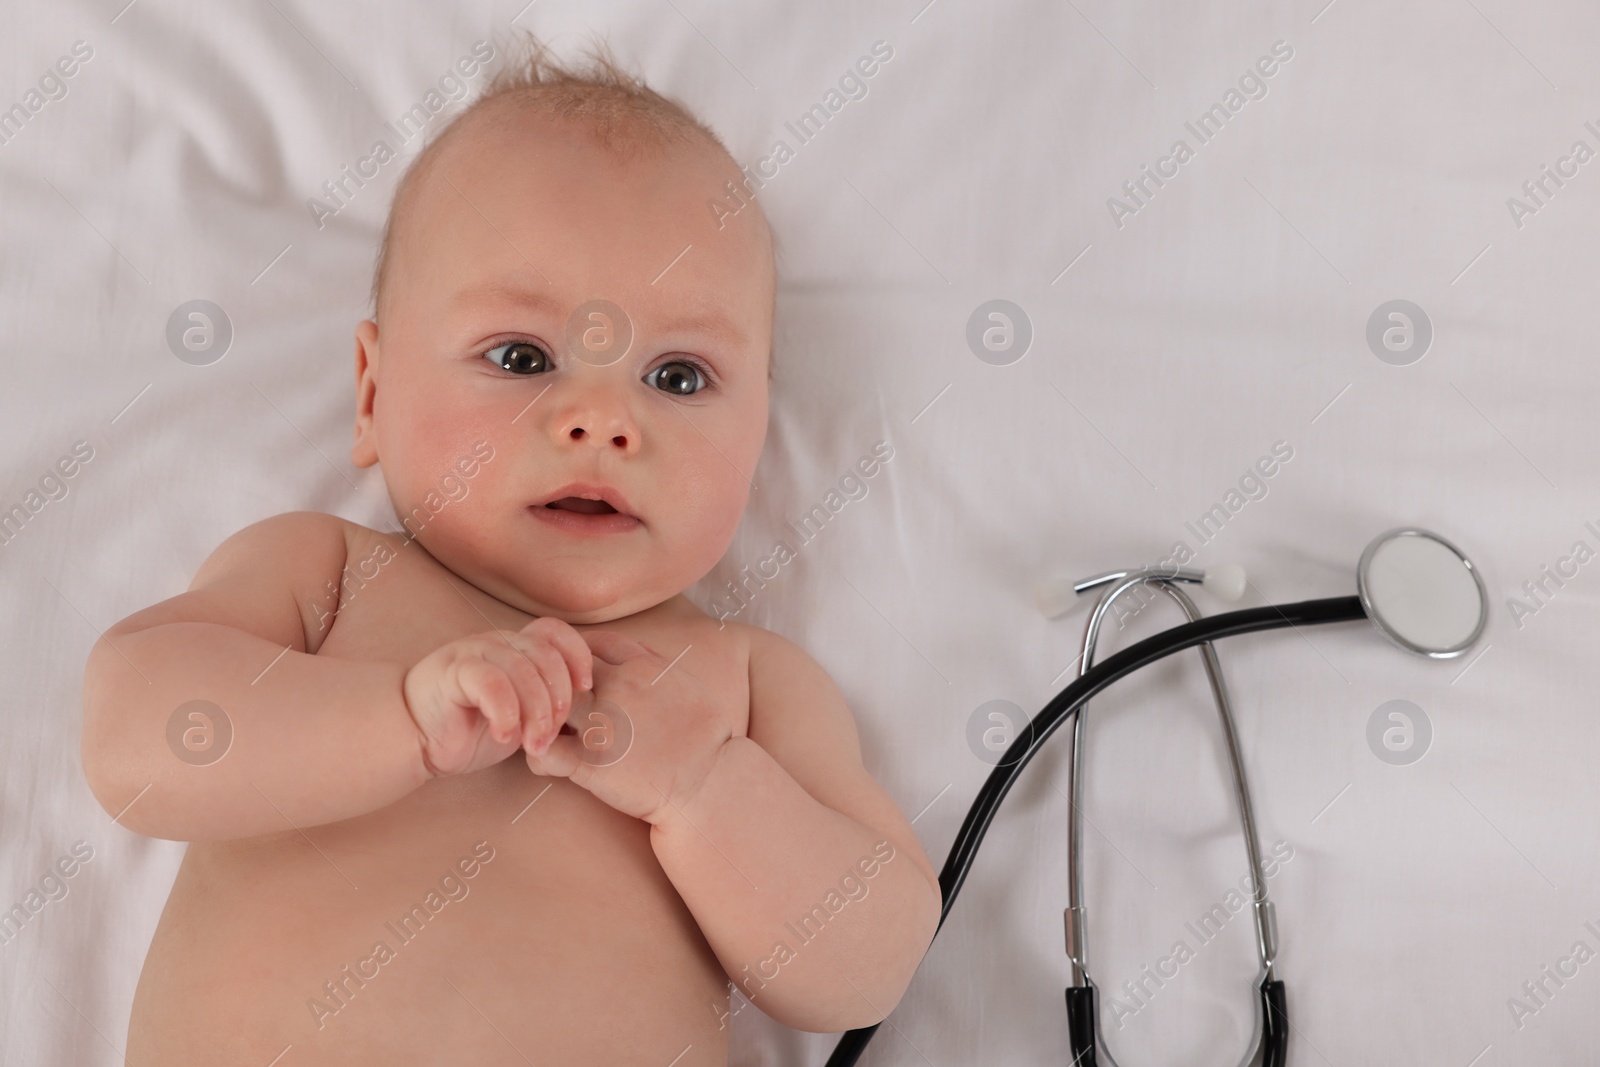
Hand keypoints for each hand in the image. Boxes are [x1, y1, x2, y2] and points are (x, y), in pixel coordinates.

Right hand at [403, 617, 592, 777]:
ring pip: (521, 668)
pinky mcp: (452, 672)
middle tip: (553, 734)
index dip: (578, 657)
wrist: (417, 737)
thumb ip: (547, 703)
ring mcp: (474, 652)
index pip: (558, 633)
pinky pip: (490, 682)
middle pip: (546, 655)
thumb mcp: (522, 715)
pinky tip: (503, 735)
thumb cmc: (473, 727)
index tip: (586, 691)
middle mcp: (499, 642)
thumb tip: (589, 713)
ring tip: (533, 744)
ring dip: (535, 711)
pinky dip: (505, 712)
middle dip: (558, 698)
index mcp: (519, 647)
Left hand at [525, 630, 732, 823]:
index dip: (574, 657)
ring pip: (544, 704)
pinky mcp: (591, 763)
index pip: (591, 643)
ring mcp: (602, 724)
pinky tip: (548, 763)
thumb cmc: (706, 739)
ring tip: (542, 731)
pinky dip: (537, 755)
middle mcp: (618, 688)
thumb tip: (640, 654)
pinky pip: (543, 753)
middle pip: (561, 668)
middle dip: (549, 682)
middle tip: (547, 702)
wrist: (711, 782)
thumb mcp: (689, 686)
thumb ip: (659, 668)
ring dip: (538, 715)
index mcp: (643, 667)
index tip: (569, 675)